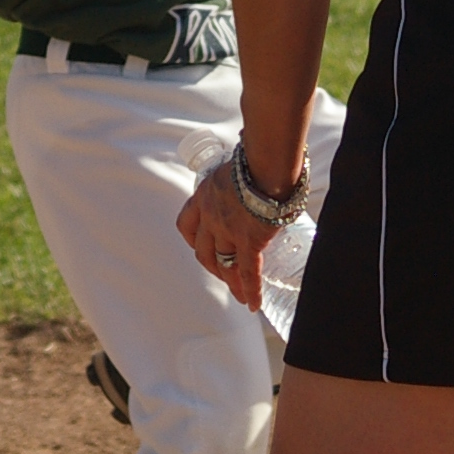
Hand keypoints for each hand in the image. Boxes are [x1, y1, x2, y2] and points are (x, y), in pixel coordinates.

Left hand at [176, 159, 272, 311]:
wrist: (266, 163)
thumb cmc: (257, 156)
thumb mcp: (237, 163)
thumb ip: (241, 167)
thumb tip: (254, 149)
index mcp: (204, 196)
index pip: (187, 224)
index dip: (193, 238)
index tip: (200, 244)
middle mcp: (210, 216)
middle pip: (203, 250)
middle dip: (212, 265)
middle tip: (223, 273)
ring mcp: (228, 231)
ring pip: (224, 264)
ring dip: (231, 281)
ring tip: (239, 295)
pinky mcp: (249, 242)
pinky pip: (248, 272)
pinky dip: (251, 290)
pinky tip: (253, 304)